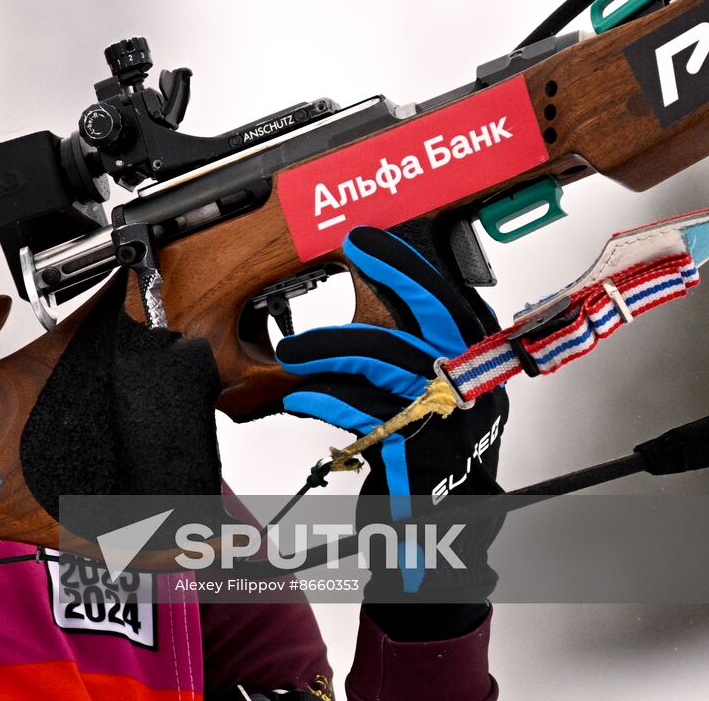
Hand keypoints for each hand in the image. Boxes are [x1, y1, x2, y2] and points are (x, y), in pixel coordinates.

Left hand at [270, 227, 508, 615]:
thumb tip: (381, 307)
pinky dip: (326, 397)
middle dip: (395, 274)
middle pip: (434, 316)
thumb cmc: (431, 466)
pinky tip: (301, 396)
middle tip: (354, 249)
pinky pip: (363, 408)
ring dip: (330, 346)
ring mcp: (451, 417)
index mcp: (482, 371)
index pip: (454, 304)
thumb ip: (416, 359)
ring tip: (294, 350)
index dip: (414, 267)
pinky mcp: (419, 449)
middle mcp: (475, 388)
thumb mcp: (435, 403)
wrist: (441, 537)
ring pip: (385, 359)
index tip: (373, 240)